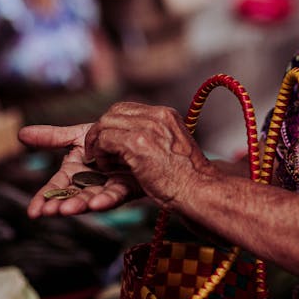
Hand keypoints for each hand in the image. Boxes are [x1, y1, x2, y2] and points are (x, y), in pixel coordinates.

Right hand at [18, 123, 139, 217]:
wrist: (135, 135)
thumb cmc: (105, 137)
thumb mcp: (77, 136)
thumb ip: (51, 137)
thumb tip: (19, 134)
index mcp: (74, 173)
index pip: (55, 187)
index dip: (43, 198)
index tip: (33, 212)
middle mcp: (88, 183)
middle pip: (72, 195)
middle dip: (61, 204)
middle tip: (51, 211)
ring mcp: (106, 187)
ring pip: (92, 198)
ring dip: (80, 205)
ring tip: (68, 210)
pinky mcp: (127, 188)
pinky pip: (116, 195)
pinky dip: (106, 199)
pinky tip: (98, 203)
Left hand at [86, 102, 218, 208]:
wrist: (200, 190)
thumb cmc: (189, 179)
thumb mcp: (175, 148)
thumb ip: (156, 138)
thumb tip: (136, 142)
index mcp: (166, 114)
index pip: (128, 108)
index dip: (113, 124)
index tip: (109, 142)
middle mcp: (157, 115)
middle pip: (114, 112)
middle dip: (101, 131)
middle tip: (98, 151)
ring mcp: (147, 128)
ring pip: (106, 124)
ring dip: (98, 143)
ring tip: (101, 162)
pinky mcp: (137, 143)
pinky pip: (105, 140)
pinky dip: (100, 153)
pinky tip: (106, 169)